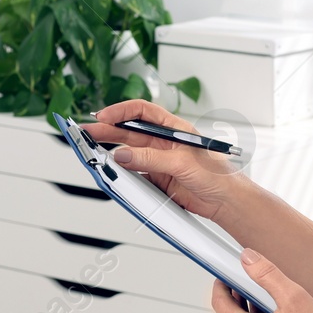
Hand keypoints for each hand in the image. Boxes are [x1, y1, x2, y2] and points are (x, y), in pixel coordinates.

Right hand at [80, 99, 252, 224]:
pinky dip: (120, 170)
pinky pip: (133, 171)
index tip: (103, 116)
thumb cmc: (218, 175)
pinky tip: (111, 168)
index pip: (142, 111)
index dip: (121, 111)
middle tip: (87, 132)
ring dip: (111, 149)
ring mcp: (159, 159)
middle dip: (107, 129)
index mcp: (173, 128)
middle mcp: (163, 141)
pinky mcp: (156, 178)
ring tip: (92, 148)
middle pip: (129, 131)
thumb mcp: (182, 163)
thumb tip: (124, 155)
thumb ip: (151, 158)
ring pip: (128, 151)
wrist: (225, 201)